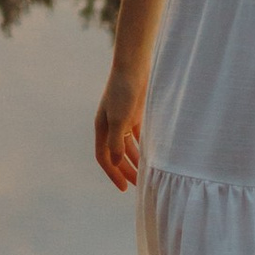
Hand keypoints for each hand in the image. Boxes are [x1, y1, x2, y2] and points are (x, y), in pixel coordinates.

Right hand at [94, 64, 146, 190]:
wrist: (134, 67)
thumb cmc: (124, 91)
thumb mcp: (119, 118)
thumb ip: (117, 140)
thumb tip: (116, 161)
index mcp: (102, 128)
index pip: (104, 157)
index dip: (113, 173)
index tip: (123, 188)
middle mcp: (110, 126)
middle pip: (116, 154)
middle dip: (125, 171)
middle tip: (137, 186)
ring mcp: (123, 120)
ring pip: (128, 147)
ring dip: (135, 161)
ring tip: (146, 175)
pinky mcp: (135, 115)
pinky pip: (138, 137)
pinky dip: (143, 148)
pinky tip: (152, 156)